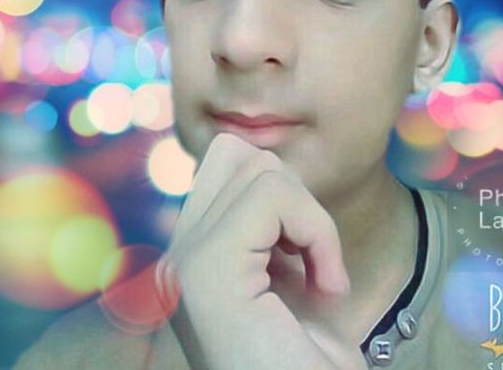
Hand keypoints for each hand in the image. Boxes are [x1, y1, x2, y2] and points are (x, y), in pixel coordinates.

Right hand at [158, 133, 366, 369]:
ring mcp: (183, 264)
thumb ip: (269, 222)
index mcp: (190, 258)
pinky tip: (327, 289)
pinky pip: (273, 197)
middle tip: (312, 259)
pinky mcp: (205, 273)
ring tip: (319, 277)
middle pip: (235, 155)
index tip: (308, 260)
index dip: (283, 197)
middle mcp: (175, 258)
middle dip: (292, 195)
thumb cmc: (310, 363)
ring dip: (310, 217)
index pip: (225, 164)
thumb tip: (267, 162)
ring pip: (256, 167)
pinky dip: (319, 232)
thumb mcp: (291, 276)